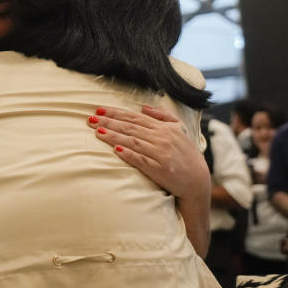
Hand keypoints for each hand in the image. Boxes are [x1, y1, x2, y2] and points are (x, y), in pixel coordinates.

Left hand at [87, 104, 209, 200]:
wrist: (197, 180)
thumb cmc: (185, 154)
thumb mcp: (179, 129)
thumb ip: (163, 116)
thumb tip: (143, 107)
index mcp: (164, 128)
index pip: (135, 117)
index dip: (116, 113)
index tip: (99, 110)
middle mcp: (161, 138)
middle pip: (130, 128)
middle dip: (109, 122)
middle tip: (90, 119)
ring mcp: (160, 154)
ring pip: (132, 142)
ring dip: (113, 136)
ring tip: (97, 131)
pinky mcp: (160, 170)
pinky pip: (141, 160)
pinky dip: (128, 154)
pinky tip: (115, 150)